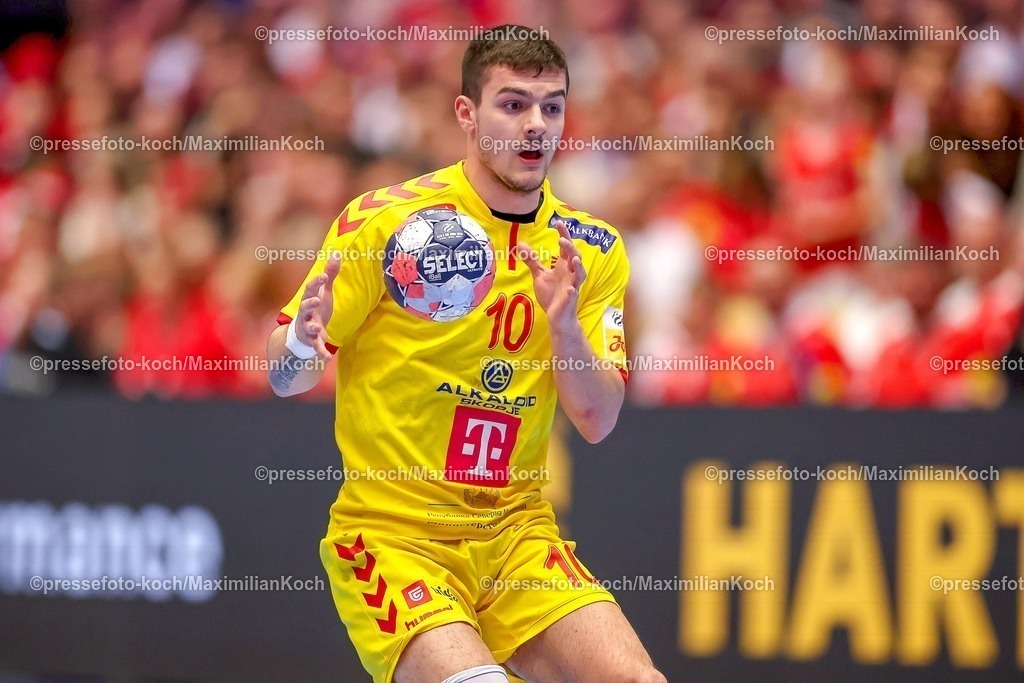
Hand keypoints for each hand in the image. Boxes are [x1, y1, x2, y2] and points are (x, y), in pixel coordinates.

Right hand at [294, 252, 340, 360]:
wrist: (304, 334)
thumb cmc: (316, 310)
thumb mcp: (324, 292)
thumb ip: (330, 274)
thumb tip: (336, 252)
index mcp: (310, 300)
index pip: (311, 290)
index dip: (317, 283)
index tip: (324, 276)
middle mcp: (306, 314)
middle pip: (305, 307)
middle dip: (309, 303)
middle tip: (316, 300)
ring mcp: (308, 328)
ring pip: (308, 327)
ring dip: (312, 327)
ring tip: (317, 328)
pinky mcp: (312, 341)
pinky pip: (316, 347)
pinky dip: (321, 352)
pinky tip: (327, 358)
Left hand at [518, 219, 585, 334]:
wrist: (557, 316)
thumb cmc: (551, 294)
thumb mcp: (539, 275)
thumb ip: (532, 260)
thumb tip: (521, 244)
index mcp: (564, 266)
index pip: (566, 247)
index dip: (564, 234)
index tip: (559, 222)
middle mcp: (570, 274)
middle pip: (575, 257)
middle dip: (570, 248)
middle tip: (562, 239)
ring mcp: (572, 286)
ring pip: (579, 274)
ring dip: (578, 266)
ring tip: (573, 259)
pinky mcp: (570, 300)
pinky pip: (573, 294)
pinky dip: (573, 291)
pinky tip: (570, 289)